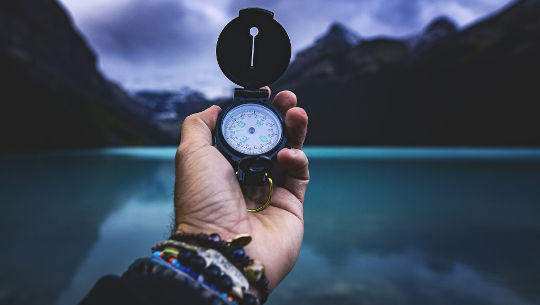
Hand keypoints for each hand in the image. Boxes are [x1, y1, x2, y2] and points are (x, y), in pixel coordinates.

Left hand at [173, 88, 308, 292]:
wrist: (222, 247)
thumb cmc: (202, 204)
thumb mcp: (190, 155)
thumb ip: (199, 126)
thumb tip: (213, 109)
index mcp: (222, 165)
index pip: (244, 132)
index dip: (255, 112)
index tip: (264, 94)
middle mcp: (246, 177)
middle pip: (270, 139)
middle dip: (280, 116)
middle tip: (288, 98)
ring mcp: (269, 191)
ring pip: (289, 152)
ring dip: (295, 130)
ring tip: (297, 113)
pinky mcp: (290, 205)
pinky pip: (299, 175)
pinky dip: (296, 159)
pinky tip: (287, 156)